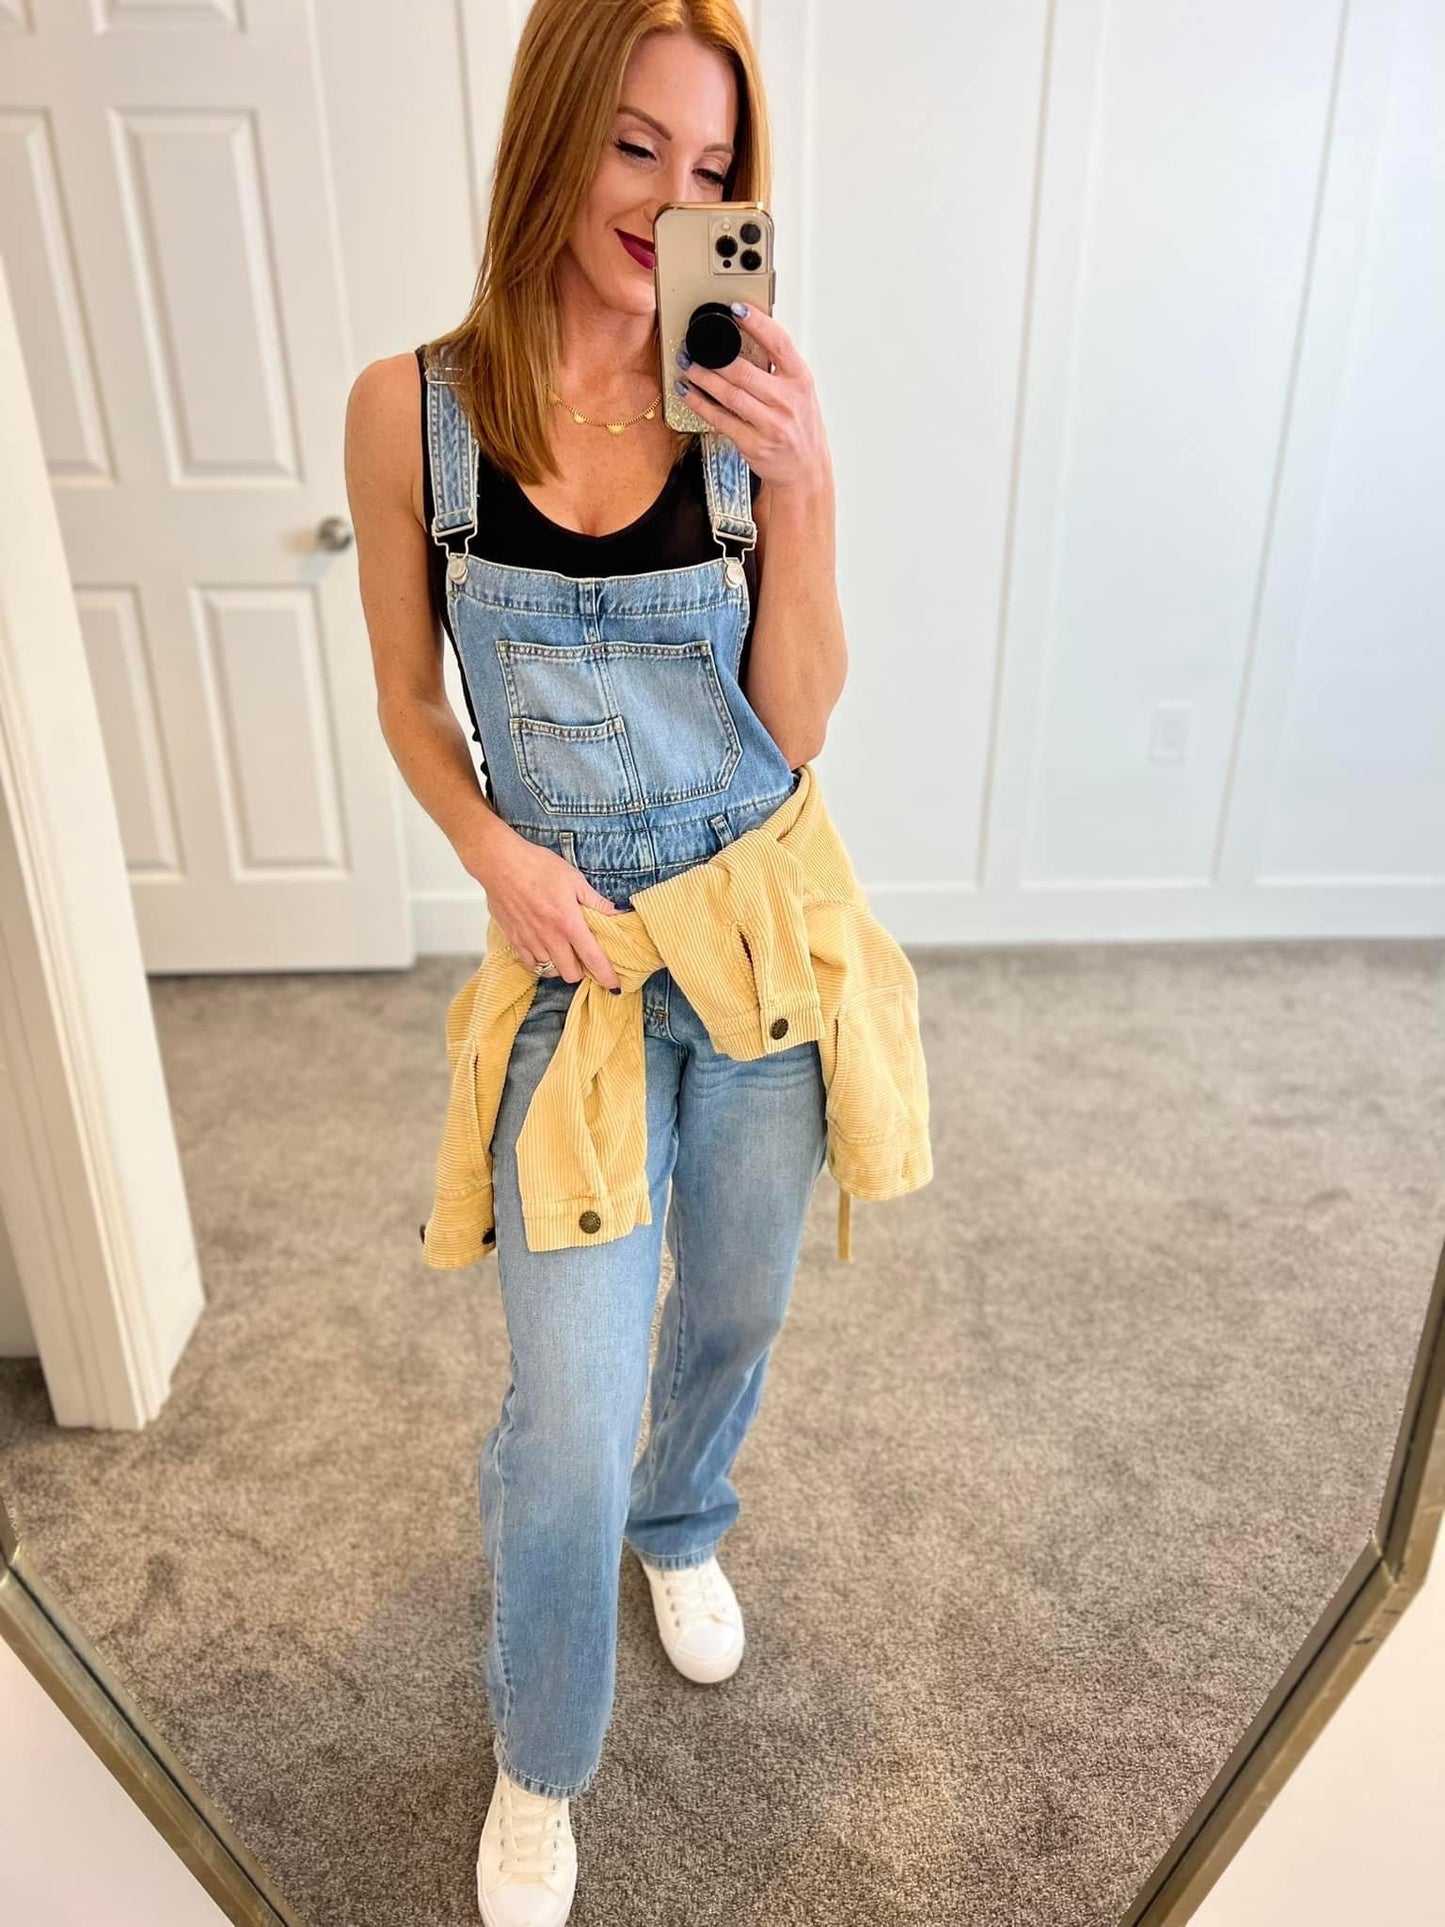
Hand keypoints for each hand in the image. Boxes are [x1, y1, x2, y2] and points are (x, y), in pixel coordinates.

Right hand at [471, 828, 621, 989]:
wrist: (500, 863)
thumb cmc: (537, 866)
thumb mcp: (574, 879)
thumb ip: (596, 901)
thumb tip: (617, 913)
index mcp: (569, 923)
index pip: (593, 958)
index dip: (606, 976)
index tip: (615, 986)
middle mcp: (550, 938)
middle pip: (571, 974)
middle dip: (582, 971)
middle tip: (584, 958)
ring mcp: (530, 941)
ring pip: (550, 971)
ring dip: (560, 966)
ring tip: (564, 952)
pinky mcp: (514, 940)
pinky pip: (531, 964)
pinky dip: (540, 963)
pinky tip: (545, 950)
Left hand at [676, 304, 831, 497]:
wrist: (805, 470)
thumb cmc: (799, 426)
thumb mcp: (799, 392)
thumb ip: (779, 367)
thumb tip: (747, 336)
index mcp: (800, 380)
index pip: (779, 343)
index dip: (757, 323)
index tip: (736, 308)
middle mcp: (788, 401)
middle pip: (744, 371)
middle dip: (713, 357)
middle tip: (693, 345)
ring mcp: (770, 424)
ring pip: (729, 394)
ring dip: (702, 378)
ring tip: (686, 365)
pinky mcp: (753, 444)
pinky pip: (720, 419)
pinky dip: (700, 404)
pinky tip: (688, 393)